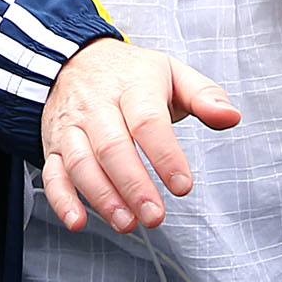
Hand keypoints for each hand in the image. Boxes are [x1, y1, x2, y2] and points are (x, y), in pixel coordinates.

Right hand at [40, 39, 239, 233]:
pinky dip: (61, 199)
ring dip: (101, 196)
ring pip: (79, 161)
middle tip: (155, 216)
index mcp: (130, 86)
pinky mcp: (52, 143)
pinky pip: (51, 172)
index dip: (165, 155)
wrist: (72, 59)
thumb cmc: (129, 74)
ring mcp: (70, 126)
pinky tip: (78, 222)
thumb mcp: (170, 73)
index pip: (147, 121)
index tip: (183, 186)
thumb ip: (204, 95)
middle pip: (111, 146)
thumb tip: (230, 116)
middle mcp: (95, 106)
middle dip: (133, 185)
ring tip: (126, 222)